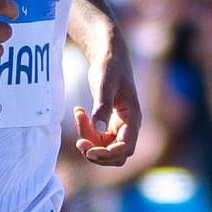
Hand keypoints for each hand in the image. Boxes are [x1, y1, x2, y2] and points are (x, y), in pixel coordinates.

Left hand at [74, 33, 141, 166]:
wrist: (109, 56)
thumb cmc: (110, 67)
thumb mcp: (105, 84)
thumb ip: (102, 106)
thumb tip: (99, 129)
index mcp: (133, 118)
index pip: (126, 148)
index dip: (108, 154)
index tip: (89, 150)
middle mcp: (128, 126)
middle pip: (115, 155)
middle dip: (96, 152)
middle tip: (79, 142)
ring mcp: (119, 127)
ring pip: (104, 148)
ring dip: (89, 141)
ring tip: (79, 116)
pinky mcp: (109, 124)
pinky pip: (97, 138)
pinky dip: (86, 131)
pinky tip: (79, 112)